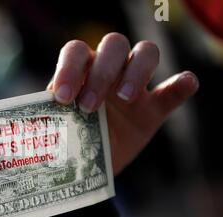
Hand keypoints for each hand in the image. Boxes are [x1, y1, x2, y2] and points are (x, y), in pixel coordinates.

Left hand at [47, 34, 198, 175]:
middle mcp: (108, 69)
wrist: (88, 165)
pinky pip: (174, 89)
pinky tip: (185, 83)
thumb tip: (37, 124)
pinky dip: (182, 84)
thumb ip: (54, 117)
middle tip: (88, 106)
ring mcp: (134, 86)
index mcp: (80, 69)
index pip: (77, 51)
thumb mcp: (60, 128)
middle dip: (102, 72)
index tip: (62, 97)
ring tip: (126, 98)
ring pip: (145, 53)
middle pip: (114, 45)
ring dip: (137, 71)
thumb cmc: (70, 139)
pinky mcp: (154, 108)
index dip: (69, 69)